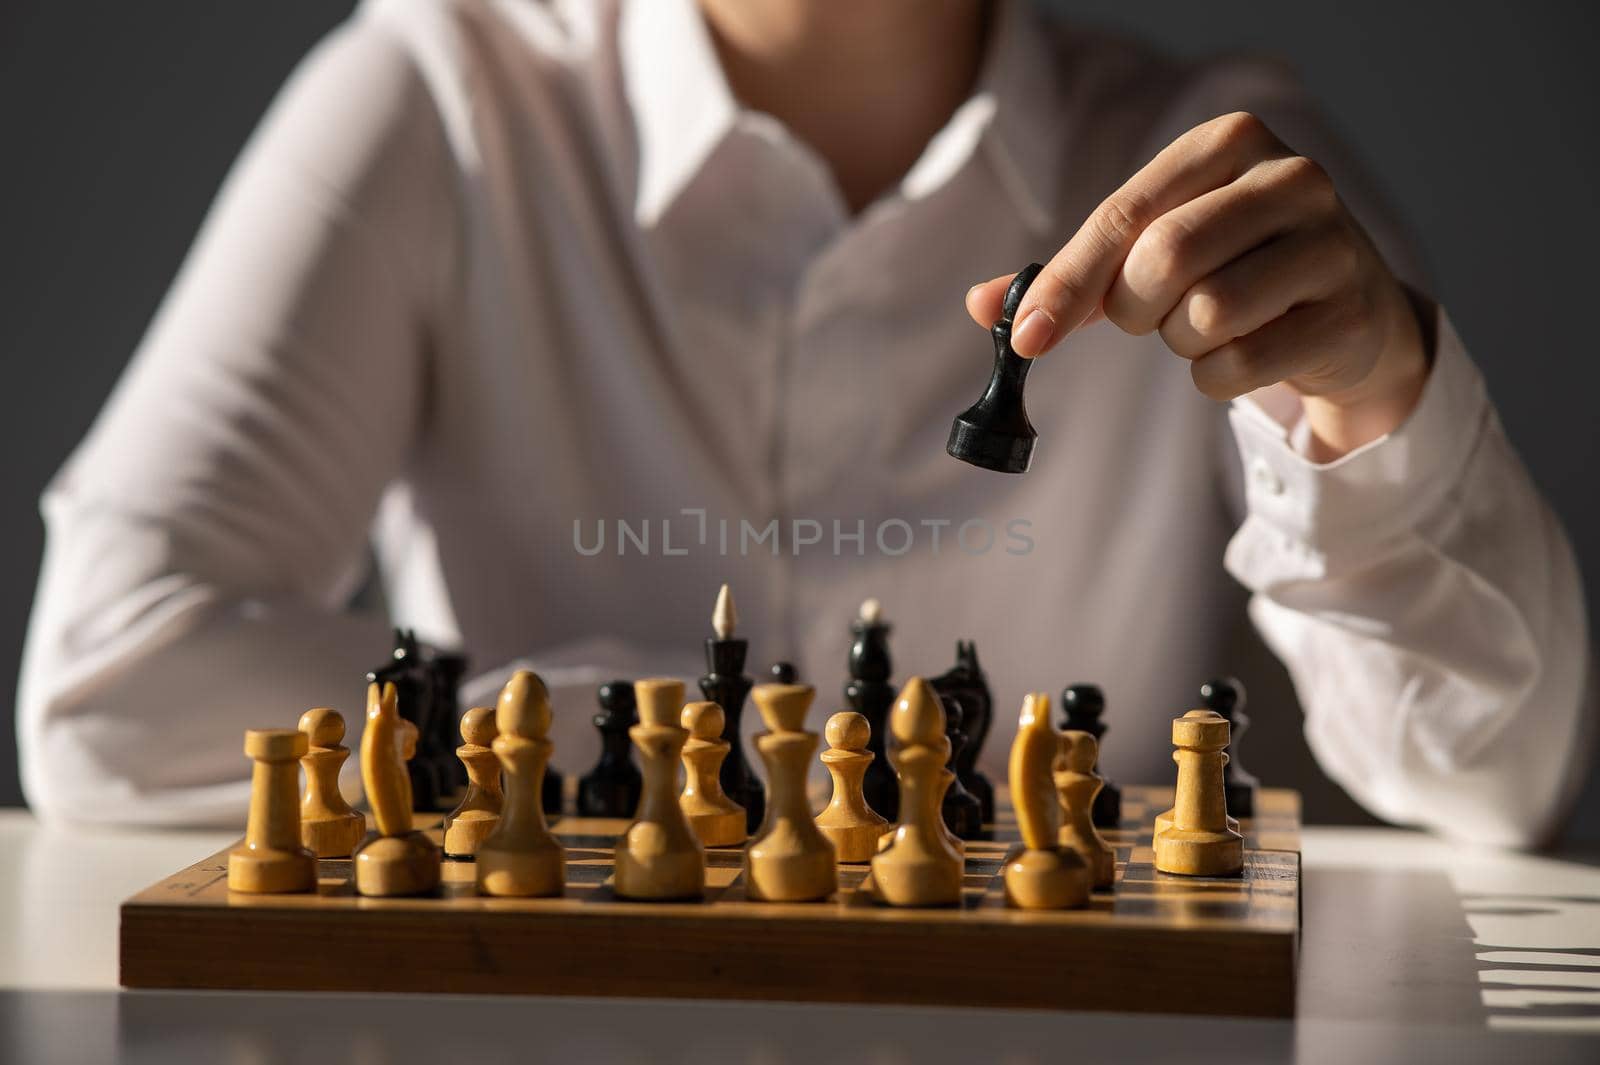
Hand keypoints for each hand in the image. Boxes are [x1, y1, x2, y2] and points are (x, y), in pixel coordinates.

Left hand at [966, 112, 1428, 460]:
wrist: (1350, 314)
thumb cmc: (1233, 269)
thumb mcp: (1153, 253)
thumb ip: (1072, 275)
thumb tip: (980, 305)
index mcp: (1229, 142)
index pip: (1125, 215)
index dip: (1068, 282)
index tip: (1026, 339)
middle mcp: (1289, 178)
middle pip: (1164, 259)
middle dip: (1136, 309)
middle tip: (1150, 316)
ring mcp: (1331, 242)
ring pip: (1205, 315)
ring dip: (1183, 342)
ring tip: (1211, 325)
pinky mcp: (1350, 312)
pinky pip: (1242, 365)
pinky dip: (1219, 377)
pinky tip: (1248, 352)